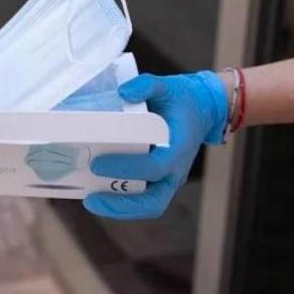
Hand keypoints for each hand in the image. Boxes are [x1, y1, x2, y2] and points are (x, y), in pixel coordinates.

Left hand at [84, 71, 227, 219]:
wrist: (202, 108)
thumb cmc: (182, 99)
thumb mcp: (167, 85)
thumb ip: (147, 85)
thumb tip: (124, 92)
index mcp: (178, 148)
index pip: (154, 167)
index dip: (126, 168)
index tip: (98, 163)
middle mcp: (176, 170)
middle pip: (153, 202)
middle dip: (121, 206)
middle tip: (91, 200)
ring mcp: (170, 179)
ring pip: (148, 205)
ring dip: (119, 208)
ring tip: (90, 201)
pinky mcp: (161, 181)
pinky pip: (144, 199)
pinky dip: (122, 201)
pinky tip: (98, 193)